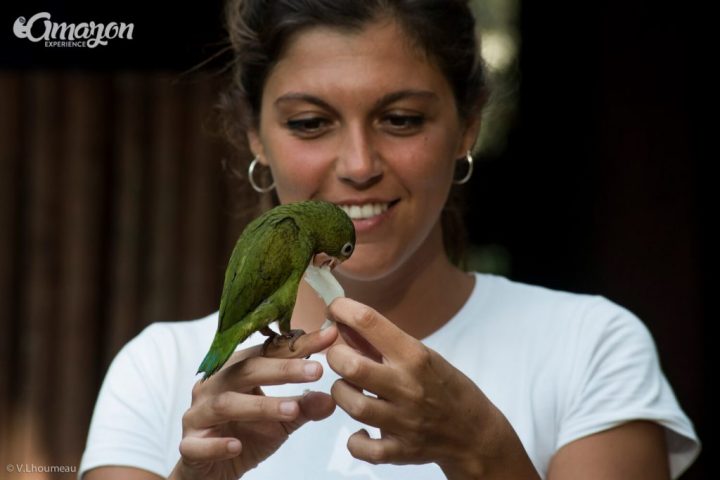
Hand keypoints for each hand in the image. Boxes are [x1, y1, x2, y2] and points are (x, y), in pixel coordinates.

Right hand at [170, 326, 337, 479]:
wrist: (210, 469)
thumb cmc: (245, 434)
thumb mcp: (281, 421)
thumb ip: (303, 408)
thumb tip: (331, 399)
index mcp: (235, 371)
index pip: (268, 352)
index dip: (298, 344)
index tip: (329, 337)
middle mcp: (213, 386)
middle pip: (245, 371)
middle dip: (283, 370)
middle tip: (317, 370)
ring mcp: (197, 414)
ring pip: (226, 404)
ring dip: (261, 406)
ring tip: (293, 410)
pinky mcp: (189, 445)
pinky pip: (199, 443)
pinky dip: (218, 444)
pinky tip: (236, 446)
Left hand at [326, 298, 538, 478]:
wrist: (475, 432)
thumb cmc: (446, 386)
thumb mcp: (422, 355)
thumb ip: (382, 343)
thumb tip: (344, 323)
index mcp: (414, 356)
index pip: (369, 322)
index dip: (342, 309)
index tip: (335, 309)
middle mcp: (408, 386)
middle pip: (352, 366)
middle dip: (336, 356)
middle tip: (339, 357)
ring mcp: (404, 421)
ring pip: (353, 405)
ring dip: (342, 393)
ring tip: (349, 389)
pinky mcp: (401, 450)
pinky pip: (363, 449)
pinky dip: (355, 440)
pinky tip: (361, 429)